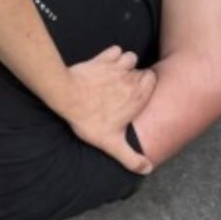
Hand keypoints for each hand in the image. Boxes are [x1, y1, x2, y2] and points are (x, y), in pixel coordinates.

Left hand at [62, 45, 159, 173]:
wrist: (67, 97)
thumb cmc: (90, 120)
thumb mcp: (112, 144)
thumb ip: (131, 158)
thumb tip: (148, 169)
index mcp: (139, 97)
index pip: (153, 81)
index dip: (147, 86)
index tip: (138, 94)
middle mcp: (131, 79)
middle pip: (142, 71)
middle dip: (136, 77)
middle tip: (125, 89)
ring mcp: (117, 67)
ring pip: (130, 58)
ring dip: (126, 64)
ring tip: (116, 75)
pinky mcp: (101, 59)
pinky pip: (115, 50)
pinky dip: (112, 54)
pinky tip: (105, 63)